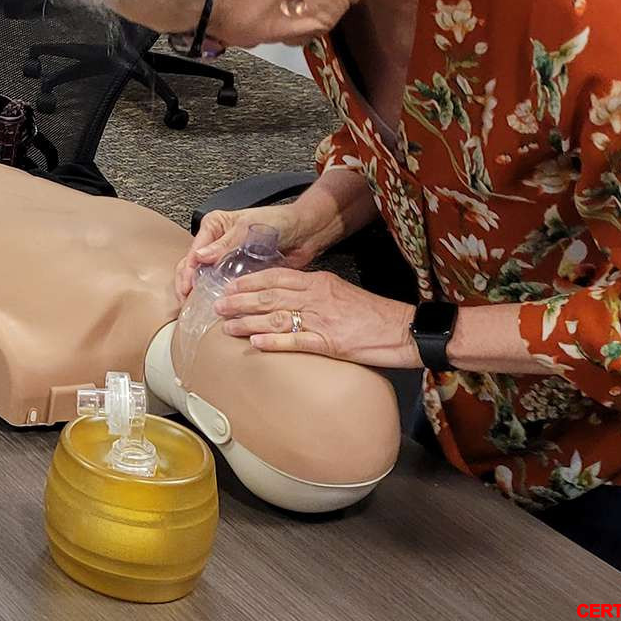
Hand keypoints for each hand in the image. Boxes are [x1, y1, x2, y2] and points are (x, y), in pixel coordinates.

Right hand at [175, 205, 312, 299]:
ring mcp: (227, 258)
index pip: (194, 251)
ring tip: (192, 309)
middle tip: (184, 303)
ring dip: (197, 292)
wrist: (304, 232)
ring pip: (204, 278)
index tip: (186, 288)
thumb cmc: (279, 222)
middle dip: (186, 284)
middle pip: (193, 265)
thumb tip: (200, 256)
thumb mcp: (248, 229)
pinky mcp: (239, 272)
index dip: (188, 272)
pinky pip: (222, 286)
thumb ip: (224, 244)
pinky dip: (215, 296)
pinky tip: (212, 308)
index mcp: (215, 226)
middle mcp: (217, 242)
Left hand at [214, 268, 419, 368]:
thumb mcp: (340, 293)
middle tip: (217, 305)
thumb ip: (314, 292)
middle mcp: (317, 296)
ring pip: (277, 317)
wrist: (402, 329)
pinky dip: (273, 342)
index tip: (230, 284)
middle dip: (240, 300)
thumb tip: (287, 296)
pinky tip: (254, 344)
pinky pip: (296, 341)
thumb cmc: (372, 314)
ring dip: (247, 322)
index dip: (249, 281)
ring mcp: (322, 320)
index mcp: (319, 282)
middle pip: (270, 295)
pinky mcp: (330, 343)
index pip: (277, 277)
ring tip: (226, 327)